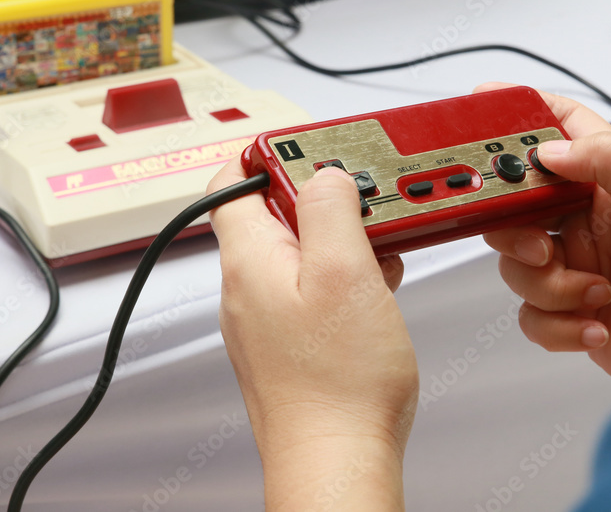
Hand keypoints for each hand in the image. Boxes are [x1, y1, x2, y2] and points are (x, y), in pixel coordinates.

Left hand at [208, 162, 417, 510]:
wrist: (337, 460)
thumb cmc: (339, 384)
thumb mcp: (344, 271)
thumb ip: (329, 209)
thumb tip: (324, 173)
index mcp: (250, 259)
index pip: (231, 179)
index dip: (270, 153)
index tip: (314, 150)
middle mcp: (247, 287)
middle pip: (272, 212)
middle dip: (322, 197)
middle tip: (365, 202)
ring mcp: (266, 317)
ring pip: (297, 251)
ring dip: (339, 239)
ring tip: (378, 249)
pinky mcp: (289, 342)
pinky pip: (310, 288)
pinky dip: (342, 276)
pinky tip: (374, 289)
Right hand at [478, 82, 610, 390]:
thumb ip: (610, 161)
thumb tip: (551, 147)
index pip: (560, 129)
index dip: (521, 112)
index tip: (484, 110)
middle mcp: (586, 218)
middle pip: (517, 203)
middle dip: (516, 229)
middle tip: (541, 248)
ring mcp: (575, 264)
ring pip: (516, 263)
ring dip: (551, 287)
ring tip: (596, 293)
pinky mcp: (569, 308)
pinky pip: (529, 311)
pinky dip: (558, 323)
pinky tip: (597, 323)